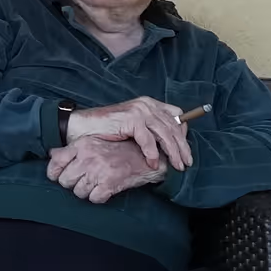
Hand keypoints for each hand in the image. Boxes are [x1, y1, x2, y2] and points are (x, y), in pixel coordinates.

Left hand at [47, 136, 165, 203]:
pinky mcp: (110, 183)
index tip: (59, 176)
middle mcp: (88, 156)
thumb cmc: (119, 149)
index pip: (55, 162)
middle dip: (73, 184)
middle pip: (65, 181)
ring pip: (78, 192)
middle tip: (84, 180)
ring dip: (86, 192)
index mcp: (82, 145)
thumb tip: (52, 154)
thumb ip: (72, 149)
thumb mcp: (93, 142)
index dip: (55, 173)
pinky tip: (105, 189)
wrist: (146, 155)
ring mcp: (99, 170)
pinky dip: (98, 197)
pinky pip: (94, 199)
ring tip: (96, 184)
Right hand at [64, 97, 191, 170]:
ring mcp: (140, 111)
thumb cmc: (107, 130)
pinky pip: (148, 140)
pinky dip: (152, 153)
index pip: (176, 115)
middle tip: (187, 163)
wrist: (83, 126)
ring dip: (173, 152)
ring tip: (176, 166)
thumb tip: (169, 144)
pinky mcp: (132, 119)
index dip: (183, 132)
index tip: (185, 149)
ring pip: (164, 134)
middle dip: (182, 147)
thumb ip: (150, 129)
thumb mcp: (133, 126)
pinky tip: (153, 163)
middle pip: (173, 126)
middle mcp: (147, 105)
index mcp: (149, 104)